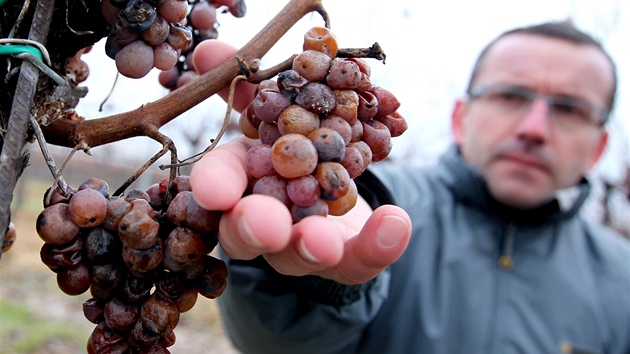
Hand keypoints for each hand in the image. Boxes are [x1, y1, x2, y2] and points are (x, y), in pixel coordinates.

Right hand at [189, 40, 411, 284]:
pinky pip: (360, 258)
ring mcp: (303, 243)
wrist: (336, 187)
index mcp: (242, 180)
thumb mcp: (275, 112)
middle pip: (247, 232)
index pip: (221, 185)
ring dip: (309, 246)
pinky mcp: (346, 257)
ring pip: (298, 254)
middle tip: (266, 223)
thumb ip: (248, 88)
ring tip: (324, 241)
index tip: (215, 191)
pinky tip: (395, 223)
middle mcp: (265, 218)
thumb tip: (208, 50)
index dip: (214, 187)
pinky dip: (377, 243)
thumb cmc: (296, 144)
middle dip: (254, 227)